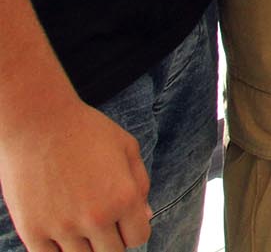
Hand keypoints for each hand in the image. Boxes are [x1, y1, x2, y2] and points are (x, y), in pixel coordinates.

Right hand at [0, 93, 152, 251]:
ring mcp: (62, 227)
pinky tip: (57, 233)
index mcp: (124, 197)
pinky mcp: (32, 231)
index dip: (132, 229)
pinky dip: (55, 250)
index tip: (122, 220)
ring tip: (77, 225)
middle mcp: (96, 217)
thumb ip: (140, 184)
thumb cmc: (86, 130)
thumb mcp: (127, 148)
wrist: (38, 122)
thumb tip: (146, 216)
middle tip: (100, 223)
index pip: (138, 238)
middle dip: (110, 240)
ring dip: (83, 247)